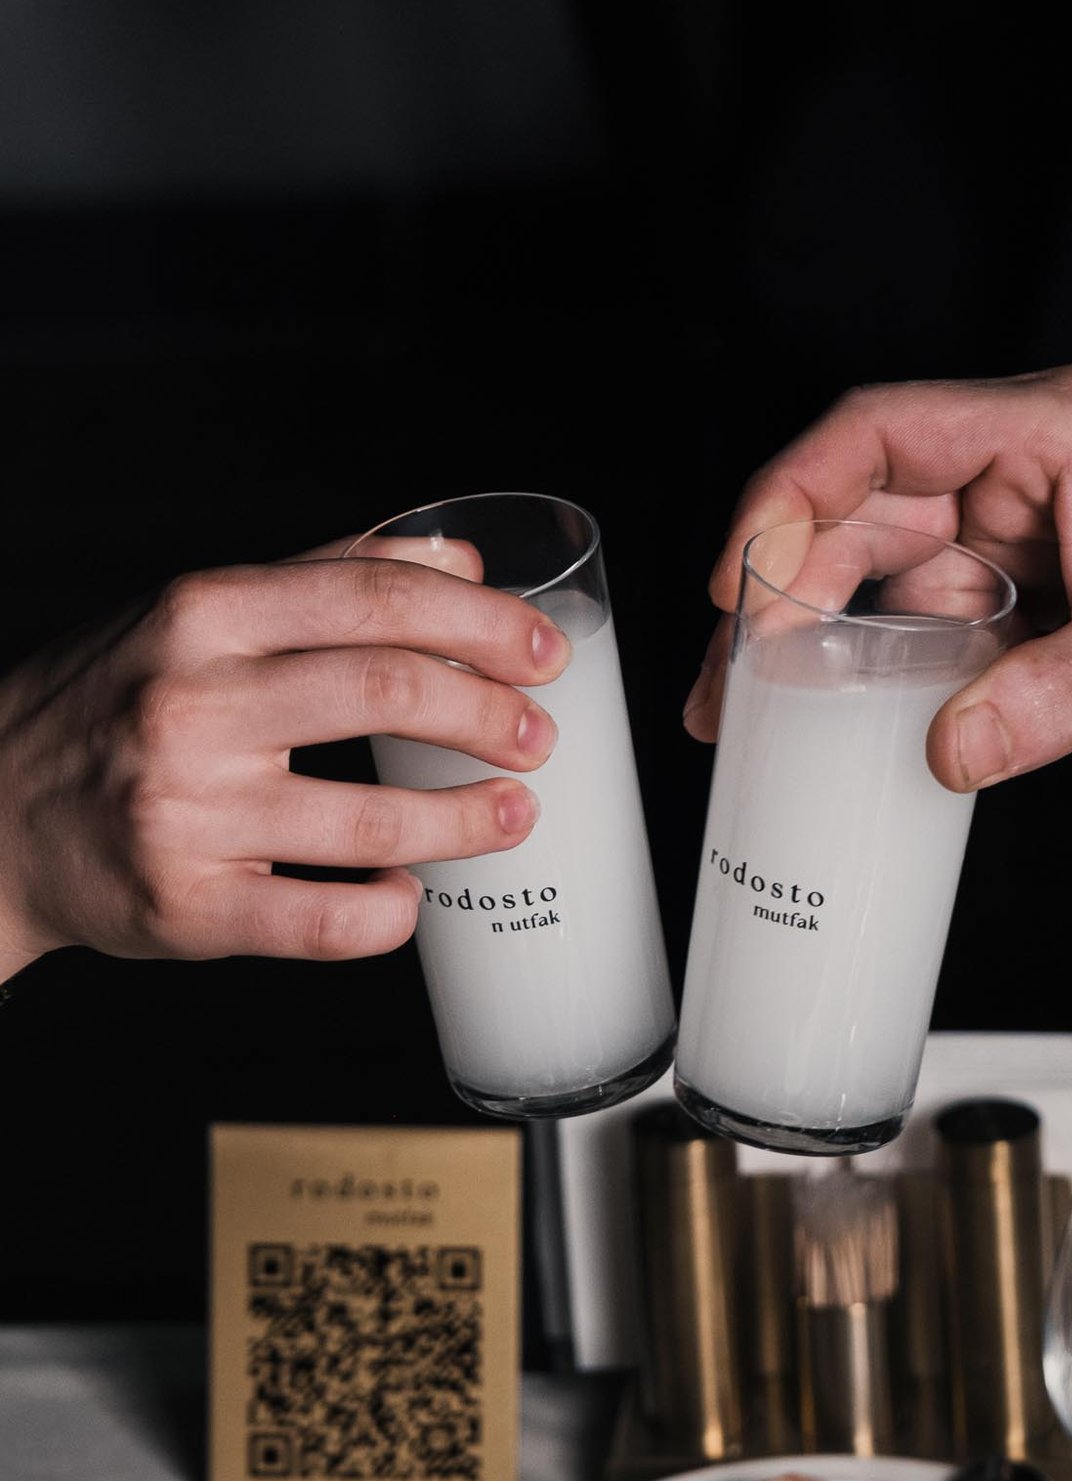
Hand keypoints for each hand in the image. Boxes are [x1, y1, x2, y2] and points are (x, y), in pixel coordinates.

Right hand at [0, 544, 570, 978]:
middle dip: (490, 715)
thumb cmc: (117, 705)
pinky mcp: (186, 906)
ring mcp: (186, 811)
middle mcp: (190, 704)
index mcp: (204, 614)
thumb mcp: (201, 615)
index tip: (545, 652)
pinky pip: (323, 920)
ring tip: (515, 814)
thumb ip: (330, 578)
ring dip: (468, 820)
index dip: (483, 624)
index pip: (375, 597)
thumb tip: (463, 560)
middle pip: (386, 691)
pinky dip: (389, 912)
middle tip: (539, 736)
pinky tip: (411, 894)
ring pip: (370, 818)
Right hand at [684, 365, 1071, 789]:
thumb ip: (1049, 700)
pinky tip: (949, 733)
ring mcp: (1042, 538)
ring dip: (862, 652)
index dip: (789, 498)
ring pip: (909, 584)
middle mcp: (1036, 474)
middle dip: (798, 597)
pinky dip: (941, 684)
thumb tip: (948, 750)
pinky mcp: (1053, 599)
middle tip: (739, 682)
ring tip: (801, 722)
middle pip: (872, 517)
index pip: (880, 434)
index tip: (740, 578)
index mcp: (1056, 432)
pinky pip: (959, 634)